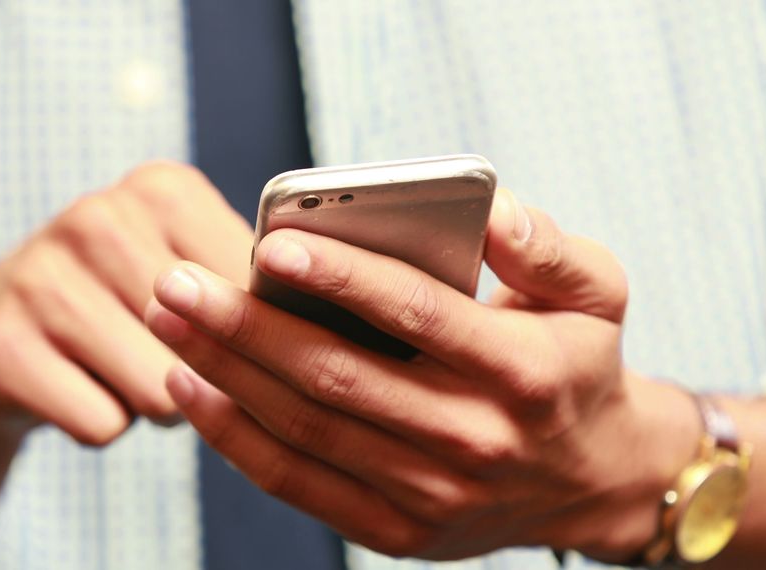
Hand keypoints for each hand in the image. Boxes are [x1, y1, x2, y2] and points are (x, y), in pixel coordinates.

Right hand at [0, 161, 251, 444]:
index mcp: (164, 190)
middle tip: (163, 350)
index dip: (251, 332)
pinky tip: (79, 385)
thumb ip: (253, 285)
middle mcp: (96, 218)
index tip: (228, 329)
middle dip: (202, 372)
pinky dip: (102, 423)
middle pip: (208, 347)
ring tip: (120, 366)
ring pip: (160, 393)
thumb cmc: (123, 305)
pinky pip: (103, 426)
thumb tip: (311, 325)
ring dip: (155, 403)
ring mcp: (39, 278)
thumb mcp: (190, 268)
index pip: (255, 289)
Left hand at [147, 189, 699, 560]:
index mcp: (522, 370)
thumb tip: (489, 208)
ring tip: (168, 319)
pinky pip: (301, 486)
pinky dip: (236, 440)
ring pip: (308, 431)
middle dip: (248, 327)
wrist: (592, 479)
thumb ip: (545, 246)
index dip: (344, 278)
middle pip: (341, 378)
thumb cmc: (577, 365)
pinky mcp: (398, 530)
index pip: (420, 316)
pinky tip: (191, 387)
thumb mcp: (597, 292)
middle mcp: (475, 439)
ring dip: (227, 374)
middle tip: (177, 280)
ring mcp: (433, 495)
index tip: (272, 243)